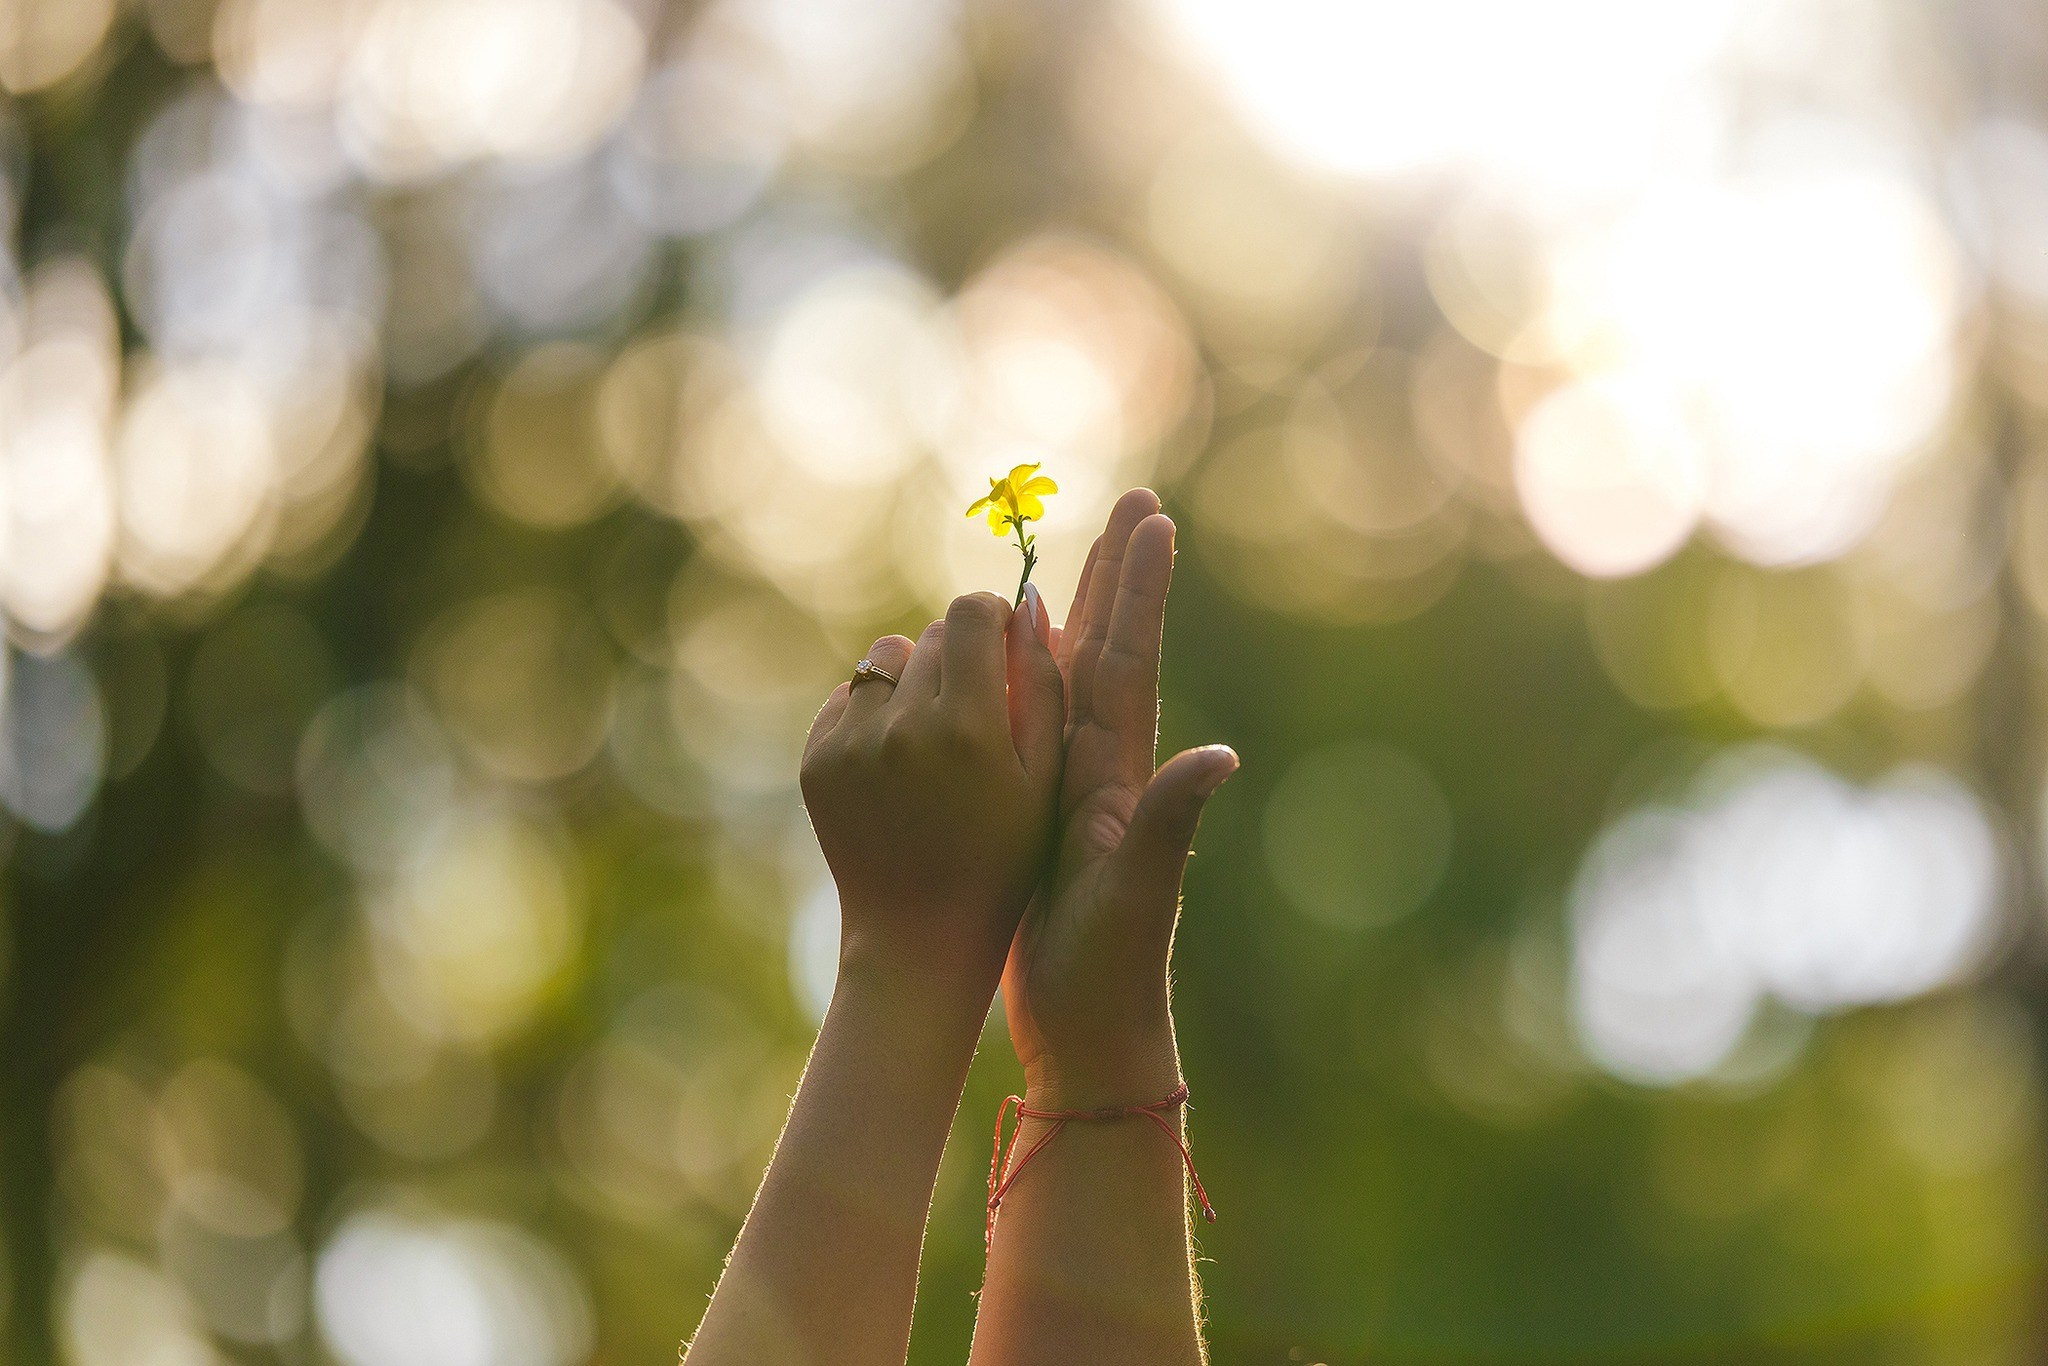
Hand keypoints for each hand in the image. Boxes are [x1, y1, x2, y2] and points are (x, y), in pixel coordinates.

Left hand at [802, 591, 1065, 994]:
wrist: (919, 937)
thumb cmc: (1005, 859)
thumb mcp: (1045, 780)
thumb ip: (1043, 686)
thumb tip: (1031, 603)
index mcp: (968, 729)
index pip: (971, 615)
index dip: (994, 620)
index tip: (1004, 646)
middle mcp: (903, 728)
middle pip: (931, 635)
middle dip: (959, 656)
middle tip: (976, 710)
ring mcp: (851, 745)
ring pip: (884, 659)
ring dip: (911, 679)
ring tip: (933, 733)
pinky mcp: (816, 761)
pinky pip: (847, 698)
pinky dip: (873, 715)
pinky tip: (897, 763)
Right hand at [1001, 491, 1237, 1105]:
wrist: (1092, 1036)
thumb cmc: (1110, 971)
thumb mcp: (1137, 896)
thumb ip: (1170, 824)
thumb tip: (1220, 756)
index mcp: (1119, 775)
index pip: (1127, 660)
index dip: (1138, 589)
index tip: (1151, 518)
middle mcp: (1105, 772)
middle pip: (1108, 651)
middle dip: (1118, 579)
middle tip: (1134, 506)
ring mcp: (1076, 795)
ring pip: (1070, 684)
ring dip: (1077, 618)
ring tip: (1069, 564)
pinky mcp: (1042, 822)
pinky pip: (1033, 729)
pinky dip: (1026, 685)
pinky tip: (1014, 672)